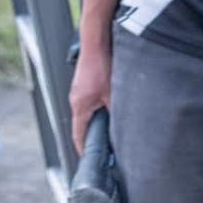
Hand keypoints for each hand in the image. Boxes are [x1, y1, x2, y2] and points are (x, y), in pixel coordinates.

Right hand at [69, 36, 111, 154]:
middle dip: (93, 139)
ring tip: (110, 131)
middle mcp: (76, 100)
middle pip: (82, 126)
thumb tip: (125, 131)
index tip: (93, 164)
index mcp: (80, 107)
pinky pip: (89, 102)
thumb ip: (117, 114)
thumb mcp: (113, 94)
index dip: (85, 152)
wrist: (96, 39)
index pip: (79, 137)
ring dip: (96, 123)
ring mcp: (80, 90)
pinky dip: (98, 110)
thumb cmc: (102, 64)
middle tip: (106, 151)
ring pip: (87, 113)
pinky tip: (110, 108)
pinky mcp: (85, 82)